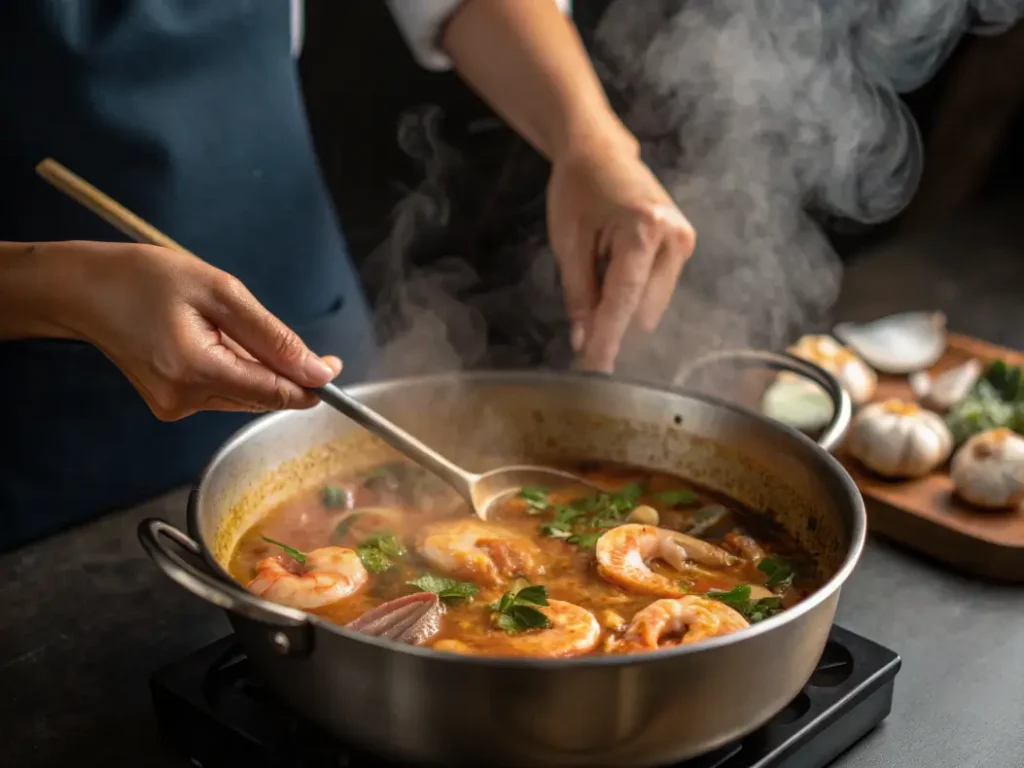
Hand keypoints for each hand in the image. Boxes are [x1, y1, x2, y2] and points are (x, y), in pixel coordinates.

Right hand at [55, 241, 338, 419]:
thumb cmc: (145, 277)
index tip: (333, 366)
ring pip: (244, 394)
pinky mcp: (170, 405)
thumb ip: (273, 336)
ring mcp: (175, 407)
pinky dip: (232, 368)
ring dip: (254, 366)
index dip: (311, 383)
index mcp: (197, 372)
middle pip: (262, 396)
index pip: (275, 394)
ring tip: (222, 324)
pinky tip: (211, 338)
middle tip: (265, 326)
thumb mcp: (219, 292)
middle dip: (281, 368)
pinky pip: (223, 391)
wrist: (82, 289)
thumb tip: (318, 371)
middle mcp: (186, 400)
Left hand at [547, 138, 695, 371]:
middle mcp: (674, 239)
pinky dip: (632, 297)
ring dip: (622, 311)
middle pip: (643, 309)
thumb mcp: (569, 244)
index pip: (624, 301)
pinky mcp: (684, 247)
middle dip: (612, 326)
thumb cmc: (577, 189)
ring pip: (651, 305)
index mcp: (644, 230)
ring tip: (595, 285)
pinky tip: (611, 279)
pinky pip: (655, 290)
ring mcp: (684, 243)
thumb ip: (579, 295)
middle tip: (581, 327)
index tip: (594, 371)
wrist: (599, 150)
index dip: (607, 340)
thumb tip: (584, 342)